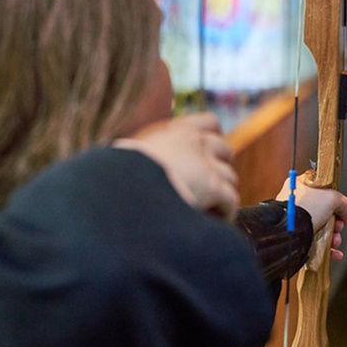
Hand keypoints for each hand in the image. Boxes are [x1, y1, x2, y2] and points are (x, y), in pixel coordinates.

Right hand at [113, 112, 239, 220]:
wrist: (118, 190)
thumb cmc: (116, 179)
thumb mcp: (131, 157)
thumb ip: (150, 156)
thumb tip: (152, 172)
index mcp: (173, 131)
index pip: (209, 122)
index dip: (212, 139)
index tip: (206, 155)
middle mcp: (194, 141)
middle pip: (225, 149)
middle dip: (219, 168)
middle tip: (207, 187)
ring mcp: (205, 163)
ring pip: (230, 177)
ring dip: (221, 194)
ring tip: (207, 211)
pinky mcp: (212, 186)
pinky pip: (231, 201)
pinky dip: (225, 214)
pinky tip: (212, 223)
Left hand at [276, 172, 346, 260]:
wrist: (291, 231)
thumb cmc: (305, 209)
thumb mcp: (332, 198)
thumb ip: (343, 203)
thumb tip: (346, 213)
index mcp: (299, 186)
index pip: (322, 191)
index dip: (334, 200)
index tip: (340, 209)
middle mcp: (296, 203)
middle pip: (324, 212)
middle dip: (336, 223)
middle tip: (338, 226)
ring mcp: (295, 222)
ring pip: (321, 229)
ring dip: (333, 237)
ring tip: (335, 240)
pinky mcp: (296, 238)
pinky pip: (315, 243)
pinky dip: (327, 249)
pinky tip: (335, 252)